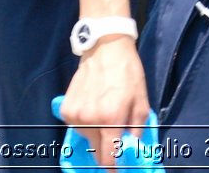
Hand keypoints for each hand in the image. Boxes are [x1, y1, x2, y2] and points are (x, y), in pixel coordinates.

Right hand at [58, 38, 149, 170]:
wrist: (105, 49)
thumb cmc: (127, 73)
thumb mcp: (142, 101)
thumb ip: (137, 129)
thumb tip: (131, 147)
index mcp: (111, 119)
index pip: (109, 157)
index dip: (113, 168)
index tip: (116, 171)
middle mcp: (90, 120)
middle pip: (96, 151)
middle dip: (106, 150)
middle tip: (114, 139)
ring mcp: (75, 115)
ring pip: (86, 138)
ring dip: (96, 134)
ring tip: (104, 114)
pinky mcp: (66, 109)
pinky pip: (76, 126)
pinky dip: (85, 123)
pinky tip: (92, 107)